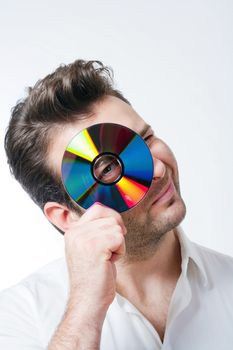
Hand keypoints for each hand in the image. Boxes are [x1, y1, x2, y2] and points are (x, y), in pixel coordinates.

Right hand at [64, 203, 126, 318]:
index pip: (98, 208)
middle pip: (110, 217)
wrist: (87, 300)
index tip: (115, 234)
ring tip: (106, 258)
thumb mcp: (87, 248)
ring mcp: (84, 238)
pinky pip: (119, 238)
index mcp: (72, 231)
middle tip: (110, 250)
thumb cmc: (92, 277)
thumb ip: (94, 230)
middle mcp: (76, 232)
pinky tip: (109, 262)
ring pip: (116, 228)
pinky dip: (120, 251)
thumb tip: (112, 216)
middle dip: (116, 233)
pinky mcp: (96, 246)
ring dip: (118, 244)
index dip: (112, 218)